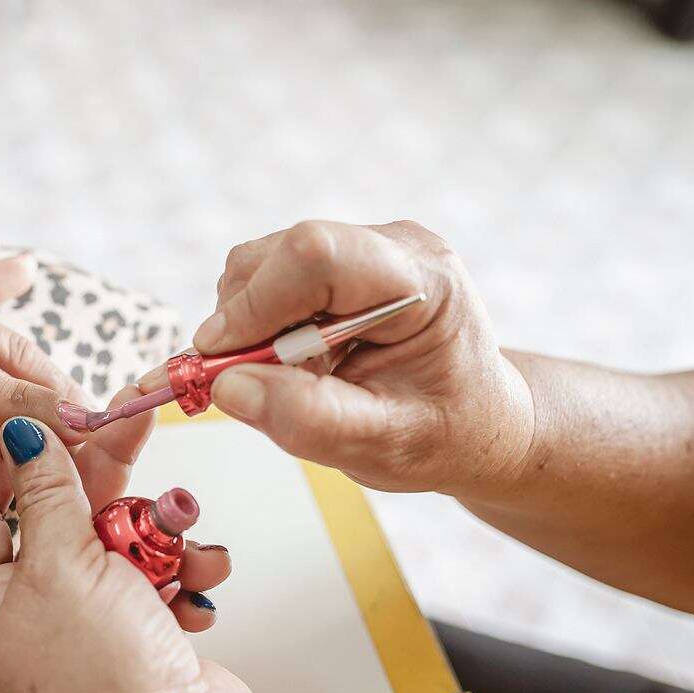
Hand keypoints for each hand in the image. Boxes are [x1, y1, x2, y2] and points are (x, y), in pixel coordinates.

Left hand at [0, 391, 326, 692]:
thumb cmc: (100, 684)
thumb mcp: (61, 564)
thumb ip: (45, 491)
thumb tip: (21, 436)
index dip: (3, 460)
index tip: (38, 418)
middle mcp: (26, 618)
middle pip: (54, 521)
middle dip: (99, 483)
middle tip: (126, 429)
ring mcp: (84, 631)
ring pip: (115, 547)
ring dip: (157, 534)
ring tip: (181, 531)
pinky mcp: (136, 639)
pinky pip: (152, 582)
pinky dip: (178, 575)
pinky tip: (196, 581)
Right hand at [147, 220, 533, 496]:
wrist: (473, 419)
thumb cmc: (441, 432)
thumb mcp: (383, 445)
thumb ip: (309, 419)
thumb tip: (229, 387)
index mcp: (423, 282)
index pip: (317, 255)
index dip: (255, 303)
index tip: (220, 360)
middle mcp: (392, 246)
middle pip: (279, 254)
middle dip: (244, 321)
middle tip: (255, 383)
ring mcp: (362, 247)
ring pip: (260, 263)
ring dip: (248, 325)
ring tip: (293, 376)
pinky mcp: (336, 260)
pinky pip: (265, 277)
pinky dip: (256, 324)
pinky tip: (294, 361)